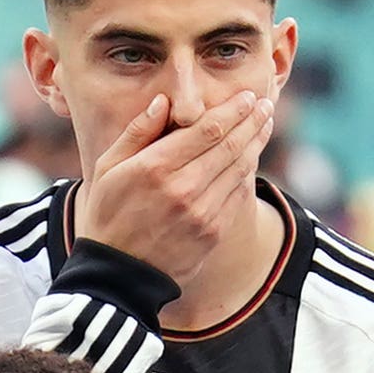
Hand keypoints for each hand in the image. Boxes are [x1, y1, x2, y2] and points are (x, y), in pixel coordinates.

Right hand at [74, 87, 271, 287]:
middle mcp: (183, 188)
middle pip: (230, 145)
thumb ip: (136, 132)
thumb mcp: (107, 168)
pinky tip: (251, 157)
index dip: (233, 110)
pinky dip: (248, 172)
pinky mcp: (212, 233)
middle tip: (266, 104)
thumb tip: (163, 101)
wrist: (116, 275)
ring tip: (265, 124)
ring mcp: (201, 213)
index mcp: (156, 168)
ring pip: (240, 169)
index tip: (246, 97)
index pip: (208, 129)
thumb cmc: (108, 214)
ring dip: (256, 143)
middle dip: (252, 121)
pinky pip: (237, 195)